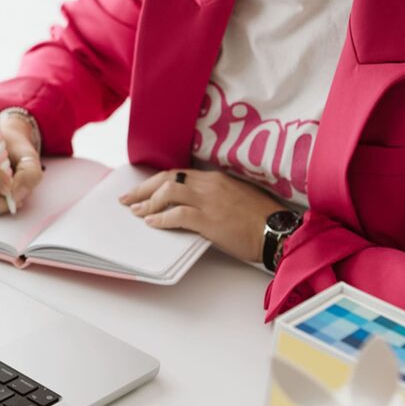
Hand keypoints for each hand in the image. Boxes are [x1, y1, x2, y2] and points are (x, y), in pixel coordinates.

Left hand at [119, 168, 282, 263]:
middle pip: (167, 180)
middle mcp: (209, 184)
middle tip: (128, 199)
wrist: (276, 231)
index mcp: (215, 178)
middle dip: (143, 189)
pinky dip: (161, 218)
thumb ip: (212, 196)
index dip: (156, 182)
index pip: (177, 174)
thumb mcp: (234, 198)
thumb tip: (190, 203)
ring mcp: (209, 201)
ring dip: (148, 203)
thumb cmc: (259, 219)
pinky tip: (152, 223)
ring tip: (137, 212)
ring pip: (168, 193)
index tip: (142, 190)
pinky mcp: (210, 219)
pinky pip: (178, 215)